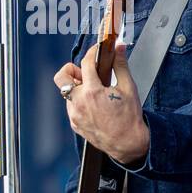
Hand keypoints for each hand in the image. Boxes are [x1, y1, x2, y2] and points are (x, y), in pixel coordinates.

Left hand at [53, 43, 149, 165]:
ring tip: (95, 92)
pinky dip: (80, 101)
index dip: (92, 53)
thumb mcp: (129, 88)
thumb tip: (118, 48)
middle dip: (70, 70)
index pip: (86, 63)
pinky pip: (72, 106)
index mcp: (92, 92)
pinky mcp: (75, 124)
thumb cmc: (129, 118)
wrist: (128, 143)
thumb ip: (121, 65)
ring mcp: (75, 115)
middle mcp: (79, 103)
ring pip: (67, 93)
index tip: (96, 51)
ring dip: (78, 88)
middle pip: (61, 77)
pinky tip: (95, 105)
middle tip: (84, 72)